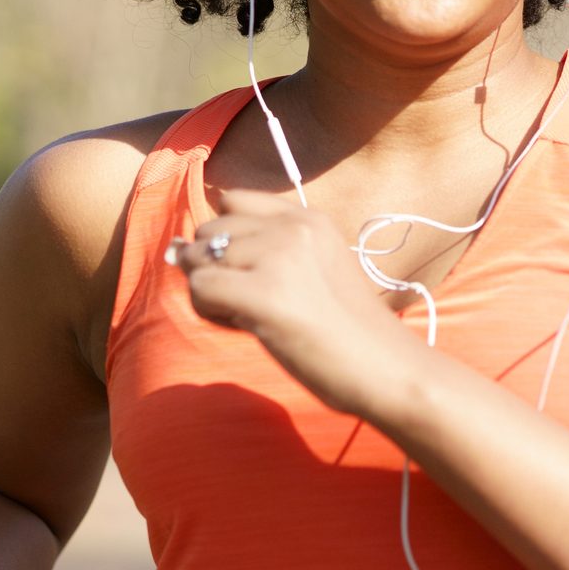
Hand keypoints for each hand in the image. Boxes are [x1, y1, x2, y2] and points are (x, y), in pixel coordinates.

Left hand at [170, 186, 425, 416]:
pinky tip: (246, 328)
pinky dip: (210, 313)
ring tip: (250, 317)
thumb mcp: (315, 270)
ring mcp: (279, 257)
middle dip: (214, 268)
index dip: (225, 238)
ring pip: (199, 260)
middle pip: (209, 231)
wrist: (388, 369)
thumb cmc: (349, 333)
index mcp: (308, 217)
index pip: (232, 201)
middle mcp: (292, 227)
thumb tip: (180, 249)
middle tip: (251, 305)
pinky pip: (200, 289)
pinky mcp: (264, 294)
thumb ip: (262, 251)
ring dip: (210, 293)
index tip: (249, 273)